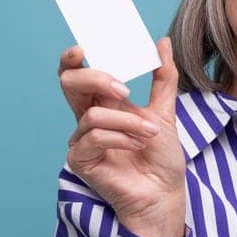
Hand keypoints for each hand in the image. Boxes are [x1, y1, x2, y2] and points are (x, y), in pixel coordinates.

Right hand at [58, 37, 186, 236]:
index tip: (82, 48)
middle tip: (124, 90)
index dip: (72, 59)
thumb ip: (162, 77)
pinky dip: (121, 138)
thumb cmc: (161, 158)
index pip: (77, 74)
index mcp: (102, 104)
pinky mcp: (81, 161)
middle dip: (95, 79)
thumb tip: (162, 43)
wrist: (165, 194)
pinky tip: (137, 146)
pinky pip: (95, 138)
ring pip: (91, 115)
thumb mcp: (165, 112)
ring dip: (127, 122)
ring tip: (149, 135)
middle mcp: (87, 119)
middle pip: (70, 84)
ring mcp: (81, 141)